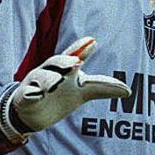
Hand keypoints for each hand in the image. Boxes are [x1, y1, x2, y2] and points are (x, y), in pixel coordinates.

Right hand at [0, 37, 130, 139]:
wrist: (32, 112)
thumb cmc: (59, 96)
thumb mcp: (82, 91)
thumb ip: (102, 87)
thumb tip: (128, 91)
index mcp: (64, 69)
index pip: (74, 56)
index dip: (82, 49)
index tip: (93, 41)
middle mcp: (49, 72)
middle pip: (56, 62)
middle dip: (65, 61)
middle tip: (76, 62)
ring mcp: (36, 84)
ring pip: (42, 78)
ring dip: (49, 79)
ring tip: (57, 83)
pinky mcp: (25, 98)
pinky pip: (27, 94)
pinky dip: (31, 94)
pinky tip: (36, 94)